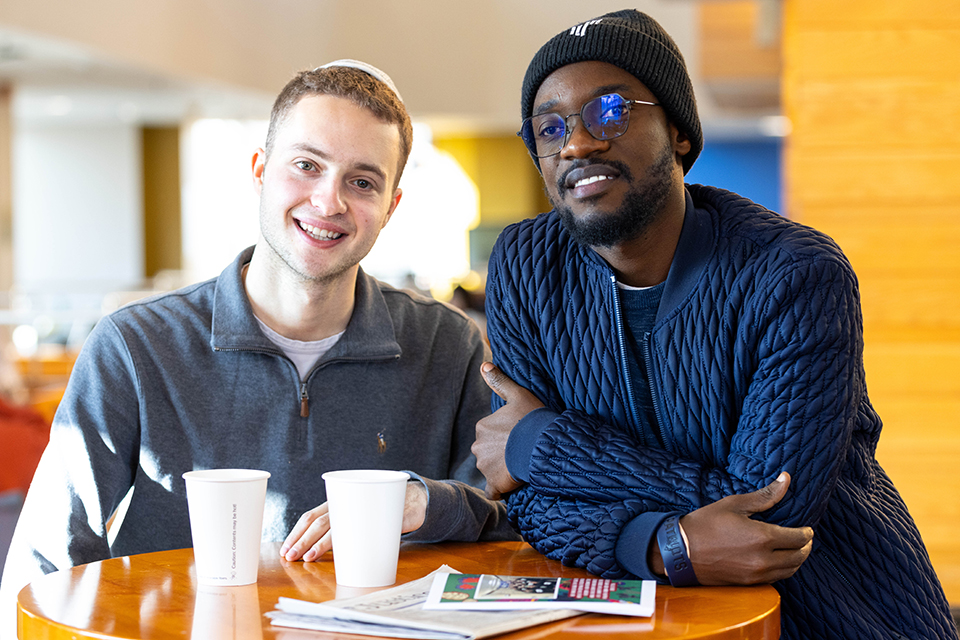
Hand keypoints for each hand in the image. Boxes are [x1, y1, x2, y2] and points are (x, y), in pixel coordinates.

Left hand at [280, 481, 428, 561]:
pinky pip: (362, 526)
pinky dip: (349, 540)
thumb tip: (315, 552)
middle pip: (319, 521)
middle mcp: (347, 503)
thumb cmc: (380, 511)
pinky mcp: (380, 514)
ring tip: (307, 557)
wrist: (414, 500)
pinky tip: (340, 552)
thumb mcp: (358, 518)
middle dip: (302, 540)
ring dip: (319, 543)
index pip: (311, 516)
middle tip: (290, 556)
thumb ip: (342, 530)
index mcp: (339, 503)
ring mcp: (362, 507)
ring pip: (335, 524)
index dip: (297, 532)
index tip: (286, 549)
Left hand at [472, 362, 543, 499]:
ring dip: (502, 469)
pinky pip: (493, 491)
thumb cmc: (532, 419)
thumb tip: (484, 365)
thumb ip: (500, 381)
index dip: (505, 435)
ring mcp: (484, 466)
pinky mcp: (494, 484)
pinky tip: (511, 486)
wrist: (543, 445)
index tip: (519, 436)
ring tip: (521, 465)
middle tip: (521, 451)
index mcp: (482, 426)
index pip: (490, 433)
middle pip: (488, 451)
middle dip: (500, 453)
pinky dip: (499, 490)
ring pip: (490, 469)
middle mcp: (477, 446)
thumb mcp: (518, 395)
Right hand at [651, 472, 813, 584]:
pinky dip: (783, 570)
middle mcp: (763, 560)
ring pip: (790, 570)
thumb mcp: (735, 505)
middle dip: (805, 547)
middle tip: (805, 538)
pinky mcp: (749, 583)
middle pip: (798, 556)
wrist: (682, 551)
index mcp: (762, 537)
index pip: (798, 538)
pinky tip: (779, 561)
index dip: (806, 532)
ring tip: (795, 549)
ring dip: (797, 560)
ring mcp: (757, 575)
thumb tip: (785, 480)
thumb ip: (765, 496)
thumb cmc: (706, 524)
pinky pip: (776, 579)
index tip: (807, 528)